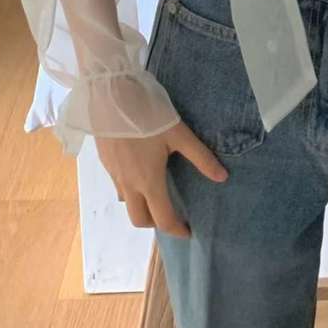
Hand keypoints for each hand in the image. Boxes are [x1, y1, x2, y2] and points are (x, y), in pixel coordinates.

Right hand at [95, 119, 229, 239]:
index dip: (177, 230)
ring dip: (142, 205)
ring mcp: (113, 174)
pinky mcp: (105, 162)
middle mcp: (128, 184)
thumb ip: (201, 157)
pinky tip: (140, 169)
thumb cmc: (147, 115)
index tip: (188, 231)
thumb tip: (223, 177)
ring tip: (157, 192)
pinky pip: (119, 185)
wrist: (110, 95)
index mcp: (148, 181)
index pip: (163, 219)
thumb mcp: (179, 134)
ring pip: (127, 202)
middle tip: (172, 214)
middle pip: (139, 219)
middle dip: (156, 223)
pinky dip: (131, 188)